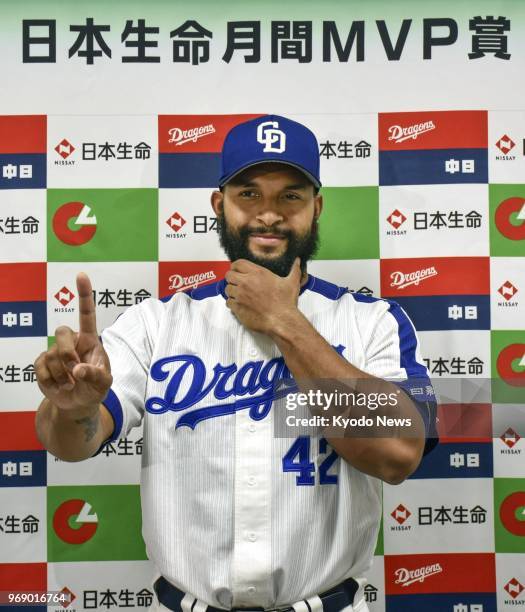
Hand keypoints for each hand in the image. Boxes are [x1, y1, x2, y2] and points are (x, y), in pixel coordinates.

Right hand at [34, 273, 111, 414]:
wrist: (78, 404)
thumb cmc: (95, 388)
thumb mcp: (103, 383)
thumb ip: (94, 374)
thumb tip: (77, 369)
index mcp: (90, 339)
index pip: (86, 313)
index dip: (84, 294)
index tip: (81, 275)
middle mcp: (72, 341)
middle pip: (61, 332)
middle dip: (66, 353)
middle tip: (75, 372)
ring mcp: (56, 351)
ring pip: (51, 354)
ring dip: (62, 375)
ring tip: (71, 384)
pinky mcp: (43, 363)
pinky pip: (40, 367)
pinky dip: (51, 381)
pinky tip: (60, 386)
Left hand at [224, 257, 301, 334]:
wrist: (282, 321)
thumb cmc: (286, 302)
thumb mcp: (292, 283)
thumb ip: (294, 270)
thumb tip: (298, 261)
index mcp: (258, 273)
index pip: (238, 263)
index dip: (236, 266)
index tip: (238, 270)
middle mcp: (246, 282)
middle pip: (229, 275)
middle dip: (232, 278)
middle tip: (237, 283)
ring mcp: (240, 295)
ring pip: (227, 289)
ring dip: (232, 291)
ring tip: (239, 295)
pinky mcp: (237, 307)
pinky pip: (228, 302)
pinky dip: (232, 304)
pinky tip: (240, 305)